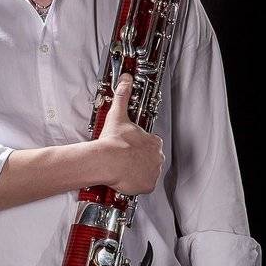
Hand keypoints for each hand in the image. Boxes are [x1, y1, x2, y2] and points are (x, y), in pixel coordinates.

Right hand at [95, 74, 164, 194]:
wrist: (108, 160)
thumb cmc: (113, 141)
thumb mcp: (118, 114)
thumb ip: (123, 96)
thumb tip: (125, 79)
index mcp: (153, 142)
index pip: (151, 144)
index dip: (140, 147)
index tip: (130, 148)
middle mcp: (157, 157)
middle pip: (151, 160)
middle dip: (139, 161)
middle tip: (125, 160)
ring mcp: (153, 172)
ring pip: (148, 173)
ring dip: (138, 172)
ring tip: (124, 170)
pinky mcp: (148, 185)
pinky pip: (144, 186)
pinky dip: (136, 185)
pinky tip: (126, 180)